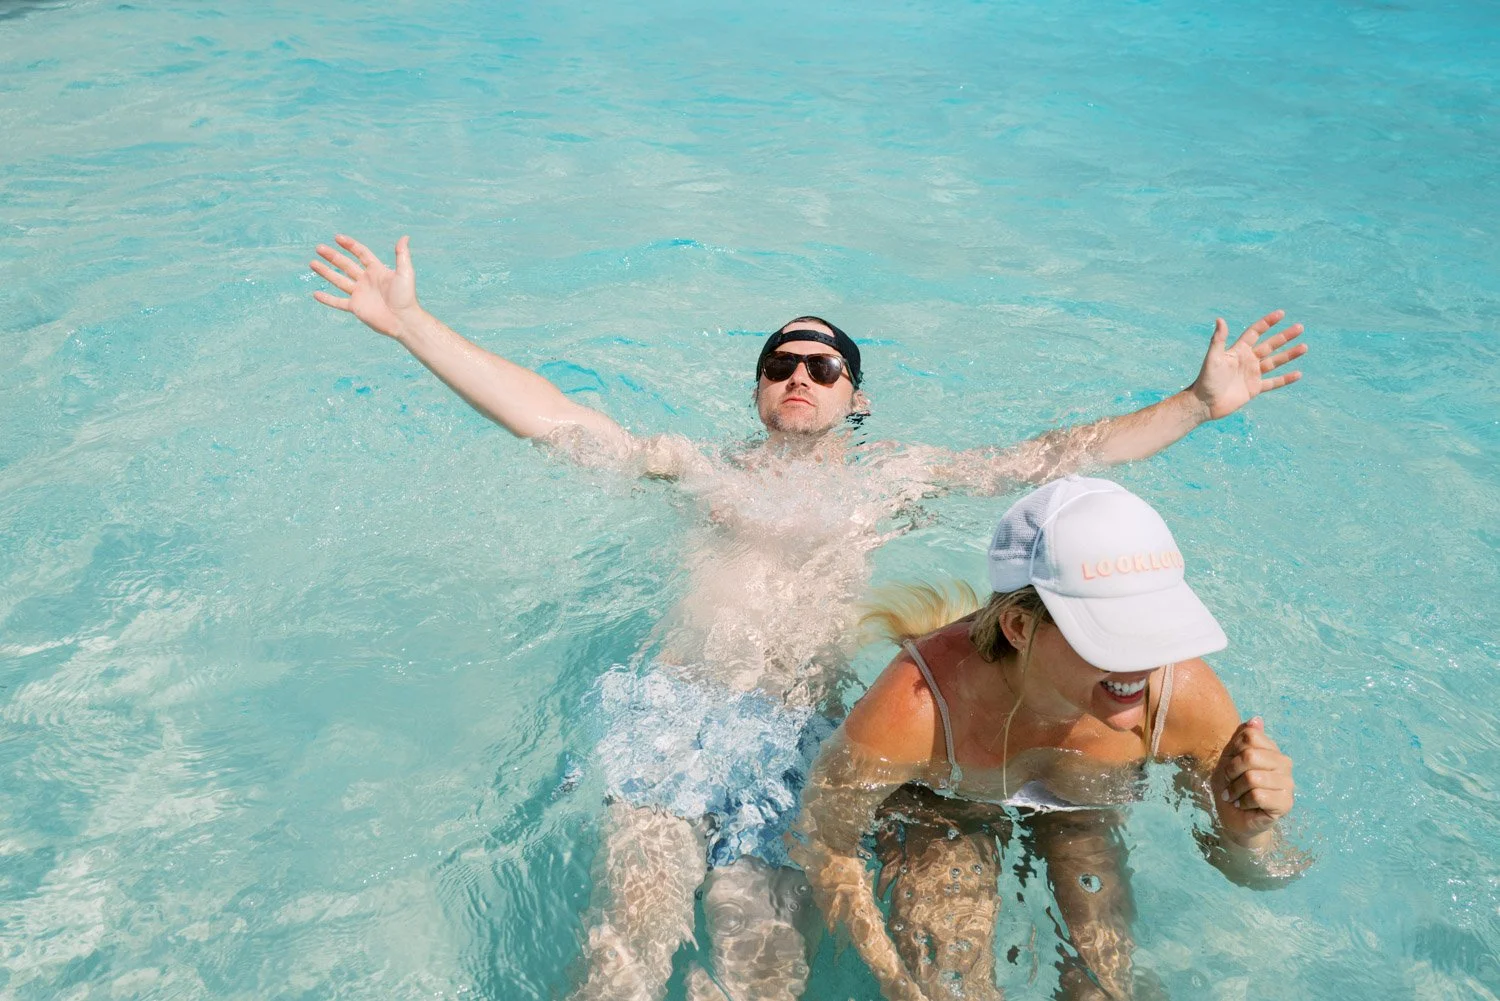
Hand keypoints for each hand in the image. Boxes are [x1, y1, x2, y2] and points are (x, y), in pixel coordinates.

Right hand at [310, 234, 420, 339]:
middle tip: (319, 248)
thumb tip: (405, 237)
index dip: (350, 245)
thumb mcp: (405, 273)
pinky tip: (315, 294)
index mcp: (377, 270)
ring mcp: (360, 294)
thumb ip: (402, 255)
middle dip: (332, 256)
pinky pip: (338, 302)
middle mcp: (366, 280)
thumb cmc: (406, 297)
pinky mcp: (356, 308)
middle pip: (346, 265)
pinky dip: (327, 299)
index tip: (337, 238)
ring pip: (339, 281)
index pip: (361, 254)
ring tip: (312, 263)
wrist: (403, 320)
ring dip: (326, 272)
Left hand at [1188, 310, 1306, 419]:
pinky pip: (1273, 382)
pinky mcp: (1255, 388)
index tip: (1281, 314)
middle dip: (1284, 337)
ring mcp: (1252, 374)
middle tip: (1300, 327)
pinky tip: (1298, 374)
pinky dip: (1285, 379)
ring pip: (1275, 362)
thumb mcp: (1213, 358)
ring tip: (1304, 347)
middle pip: (1270, 345)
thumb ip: (1218, 340)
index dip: (1267, 323)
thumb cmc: (1206, 379)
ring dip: (1289, 355)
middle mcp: (1247, 360)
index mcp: (1238, 350)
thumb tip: (1220, 319)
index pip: (1255, 332)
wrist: (1204, 403)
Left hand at [1214, 717, 1294, 841]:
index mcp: (1271, 749)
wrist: (1233, 817)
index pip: (1249, 736)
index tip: (1230, 765)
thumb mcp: (1229, 758)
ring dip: (1236, 789)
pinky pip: (1258, 796)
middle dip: (1231, 772)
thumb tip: (1256, 719)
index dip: (1232, 752)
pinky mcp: (1286, 803)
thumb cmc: (1231, 786)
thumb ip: (1241, 737)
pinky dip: (1244, 802)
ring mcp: (1288, 783)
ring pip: (1252, 778)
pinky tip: (1245, 805)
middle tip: (1230, 783)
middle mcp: (1284, 763)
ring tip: (1236, 796)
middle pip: (1250, 756)